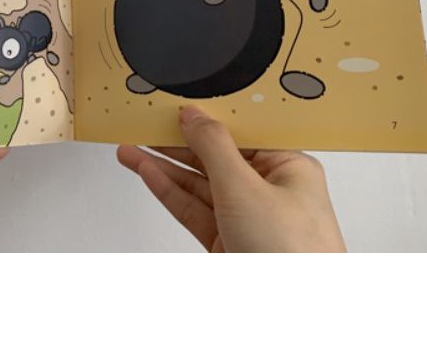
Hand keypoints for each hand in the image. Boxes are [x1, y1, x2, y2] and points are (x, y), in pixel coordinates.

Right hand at [117, 106, 344, 251]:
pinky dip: (169, 191)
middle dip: (177, 143)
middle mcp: (270, 191)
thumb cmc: (294, 256)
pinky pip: (194, 209)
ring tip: (131, 148)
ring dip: (164, 167)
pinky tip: (146, 173)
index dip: (206, 117)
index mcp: (289, 168)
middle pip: (215, 157)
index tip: (176, 104)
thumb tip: (194, 116)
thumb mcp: (246, 188)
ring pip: (199, 184)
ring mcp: (248, 218)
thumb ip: (214, 147)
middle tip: (144, 124)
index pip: (240, 132)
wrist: (295, 322)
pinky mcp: (229, 242)